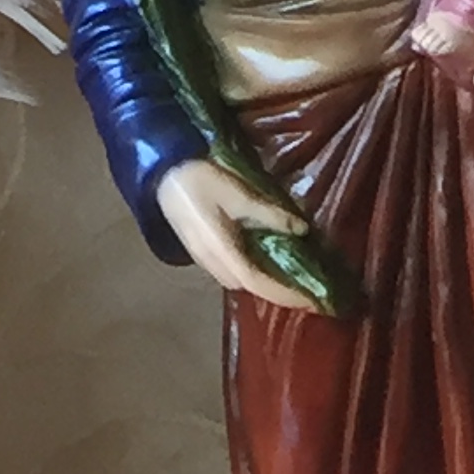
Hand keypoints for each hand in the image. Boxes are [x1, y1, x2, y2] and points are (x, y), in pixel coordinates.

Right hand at [155, 158, 318, 309]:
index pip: (257, 282)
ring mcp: (203, 259)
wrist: (164, 174)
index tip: (309, 300)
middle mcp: (211, 262)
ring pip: (238, 281)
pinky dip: (251, 274)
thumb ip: (270, 214)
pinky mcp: (202, 251)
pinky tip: (264, 262)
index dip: (284, 294)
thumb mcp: (239, 194)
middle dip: (277, 294)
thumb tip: (301, 229)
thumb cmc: (201, 180)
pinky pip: (230, 271)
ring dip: (263, 285)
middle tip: (305, 290)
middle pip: (248, 287)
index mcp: (221, 250)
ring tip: (289, 280)